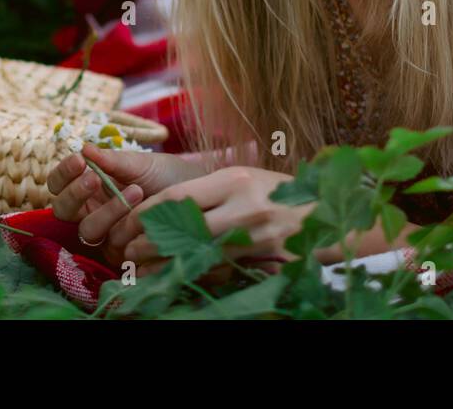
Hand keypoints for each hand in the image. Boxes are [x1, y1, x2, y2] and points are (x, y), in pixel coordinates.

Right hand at [46, 144, 205, 266]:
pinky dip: (125, 225)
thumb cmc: (169, 177)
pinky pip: (112, 245)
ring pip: (87, 230)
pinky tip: (144, 208)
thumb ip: (113, 160)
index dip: (63, 173)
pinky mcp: (123, 254)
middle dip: (75, 193)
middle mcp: (93, 211)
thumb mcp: (142, 164)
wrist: (202, 197)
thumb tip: (83, 148)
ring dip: (107, 210)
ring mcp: (107, 234)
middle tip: (93, 177)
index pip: (59, 184)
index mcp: (91, 186)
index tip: (79, 159)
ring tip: (135, 190)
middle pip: (62, 210)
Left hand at [104, 166, 309, 282]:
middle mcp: (244, 207)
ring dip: (168, 263)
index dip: (150, 211)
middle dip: (152, 242)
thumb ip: (209, 188)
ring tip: (144, 268)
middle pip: (186, 228)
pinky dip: (196, 273)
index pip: (180, 196)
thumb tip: (164, 204)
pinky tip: (178, 276)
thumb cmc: (277, 191)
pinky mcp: (264, 259)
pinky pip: (222, 268)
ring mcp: (256, 237)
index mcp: (235, 179)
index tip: (130, 221)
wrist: (324, 211)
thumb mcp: (245, 175)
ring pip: (200, 253)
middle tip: (128, 251)